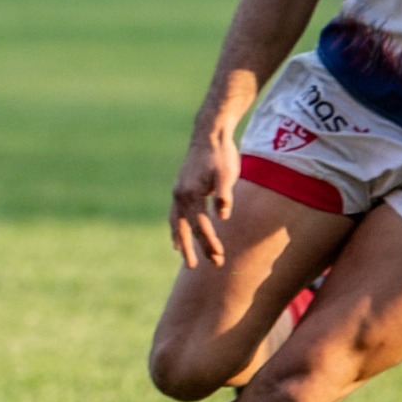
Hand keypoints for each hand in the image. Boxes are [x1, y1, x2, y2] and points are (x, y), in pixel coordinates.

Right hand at [169, 126, 240, 268]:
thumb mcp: (226, 173)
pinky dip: (175, 228)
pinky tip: (177, 238)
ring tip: (186, 258)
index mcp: (191, 193)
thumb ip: (224, 194)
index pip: (200, 225)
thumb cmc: (220, 154)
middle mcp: (180, 195)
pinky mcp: (180, 190)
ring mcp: (177, 193)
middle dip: (196, 248)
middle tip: (204, 267)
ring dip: (182, 241)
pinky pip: (174, 215)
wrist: (208, 134)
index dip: (209, 242)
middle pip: (186, 228)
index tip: (220, 256)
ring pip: (176, 223)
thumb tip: (222, 216)